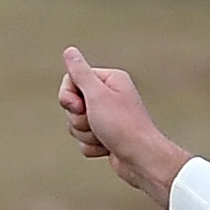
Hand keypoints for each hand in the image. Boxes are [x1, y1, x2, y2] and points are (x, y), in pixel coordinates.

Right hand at [60, 48, 190, 209]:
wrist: (140, 159)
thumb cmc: (123, 127)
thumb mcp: (97, 95)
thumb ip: (80, 73)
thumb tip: (70, 51)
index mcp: (110, 80)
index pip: (72, 80)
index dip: (70, 97)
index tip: (81, 106)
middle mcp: (109, 96)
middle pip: (72, 103)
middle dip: (78, 118)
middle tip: (96, 122)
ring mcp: (107, 117)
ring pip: (75, 123)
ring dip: (85, 134)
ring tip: (104, 136)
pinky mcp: (106, 135)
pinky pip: (83, 139)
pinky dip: (91, 146)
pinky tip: (107, 147)